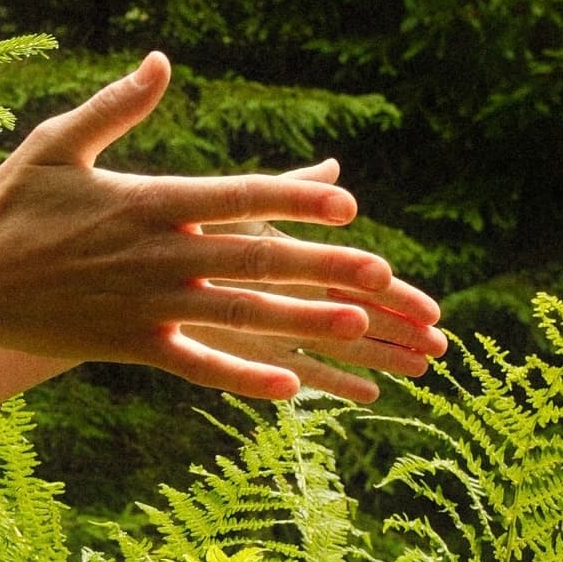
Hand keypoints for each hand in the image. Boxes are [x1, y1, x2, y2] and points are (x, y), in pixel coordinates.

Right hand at [0, 51, 412, 399]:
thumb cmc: (8, 207)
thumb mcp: (58, 143)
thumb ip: (118, 106)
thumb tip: (162, 61)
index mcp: (146, 202)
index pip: (236, 197)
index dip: (293, 199)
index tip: (345, 202)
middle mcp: (157, 256)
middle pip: (255, 259)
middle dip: (324, 266)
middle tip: (384, 274)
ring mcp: (147, 305)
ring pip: (240, 315)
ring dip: (301, 320)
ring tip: (358, 325)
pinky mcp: (131, 345)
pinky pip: (197, 365)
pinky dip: (241, 376)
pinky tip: (287, 386)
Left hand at [185, 163, 446, 402]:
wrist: (122, 256)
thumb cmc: (173, 219)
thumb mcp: (229, 203)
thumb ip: (284, 191)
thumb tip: (334, 168)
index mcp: (289, 256)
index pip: (352, 278)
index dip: (394, 294)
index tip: (433, 311)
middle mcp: (284, 292)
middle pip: (352, 313)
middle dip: (396, 329)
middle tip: (441, 347)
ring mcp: (266, 323)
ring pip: (332, 343)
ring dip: (376, 356)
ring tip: (419, 370)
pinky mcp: (240, 349)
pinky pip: (289, 367)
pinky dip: (329, 380)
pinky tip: (368, 393)